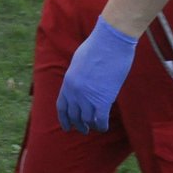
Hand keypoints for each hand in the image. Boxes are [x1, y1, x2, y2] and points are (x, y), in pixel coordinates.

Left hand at [56, 16, 137, 132]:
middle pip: (73, 115)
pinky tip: (104, 127)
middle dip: (78, 124)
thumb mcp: (79, 61)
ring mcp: (88, 97)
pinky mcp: (103, 99)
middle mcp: (75, 92)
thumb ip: (77, 75)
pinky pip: (100, 119)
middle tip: (83, 129)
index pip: (62, 106)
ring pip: (86, 119)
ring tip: (93, 128)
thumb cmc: (97, 46)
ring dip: (89, 126)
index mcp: (68, 82)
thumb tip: (80, 83)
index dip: (64, 118)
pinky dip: (101, 126)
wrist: (111, 42)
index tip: (67, 126)